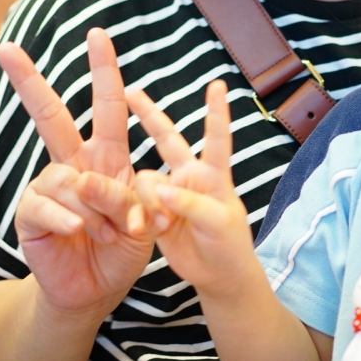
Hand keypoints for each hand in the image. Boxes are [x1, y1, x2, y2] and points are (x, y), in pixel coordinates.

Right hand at [5, 28, 154, 317]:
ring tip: (110, 232)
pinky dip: (67, 218)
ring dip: (96, 208)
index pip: (108, 107)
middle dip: (30, 81)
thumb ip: (132, 198)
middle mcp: (74, 165)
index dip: (105, 71)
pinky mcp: (30, 213)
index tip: (98, 34)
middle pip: (50, 116)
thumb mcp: (144, 221)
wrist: (97, 291)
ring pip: (68, 178)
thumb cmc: (122, 248)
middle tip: (8, 48)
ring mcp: (49, 188)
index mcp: (107, 158)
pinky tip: (76, 231)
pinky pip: (45, 205)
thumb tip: (90, 185)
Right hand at [127, 80, 258, 297]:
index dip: (216, 112)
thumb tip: (163, 189)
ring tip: (163, 225)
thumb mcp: (218, 224)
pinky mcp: (153, 212)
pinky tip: (147, 228)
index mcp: (213, 175)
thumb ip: (191, 203)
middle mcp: (189, 177)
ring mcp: (170, 193)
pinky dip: (137, 213)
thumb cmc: (229, 246)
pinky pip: (135, 203)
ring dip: (149, 200)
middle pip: (168, 140)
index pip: (216, 139)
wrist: (217, 276)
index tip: (218, 85)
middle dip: (149, 115)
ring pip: (146, 179)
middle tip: (132, 92)